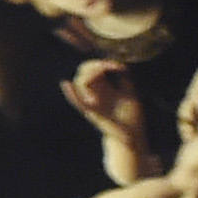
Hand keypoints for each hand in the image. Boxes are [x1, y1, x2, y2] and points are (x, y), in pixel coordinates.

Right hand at [68, 59, 151, 180]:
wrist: (132, 135)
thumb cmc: (131, 116)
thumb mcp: (130, 94)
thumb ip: (124, 80)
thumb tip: (122, 64)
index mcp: (103, 88)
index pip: (92, 69)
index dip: (101, 62)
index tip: (118, 65)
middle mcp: (95, 93)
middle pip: (83, 72)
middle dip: (93, 65)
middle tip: (106, 66)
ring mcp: (92, 103)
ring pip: (80, 83)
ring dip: (89, 74)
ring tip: (102, 71)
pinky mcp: (93, 113)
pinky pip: (78, 102)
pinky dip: (71, 94)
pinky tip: (66, 84)